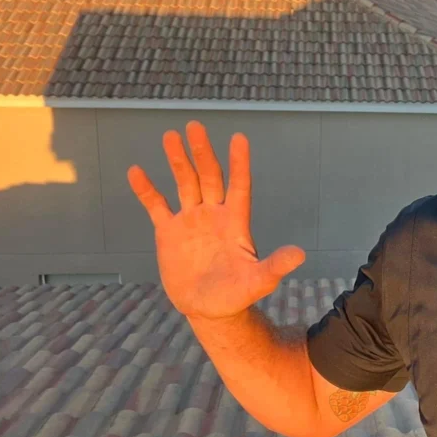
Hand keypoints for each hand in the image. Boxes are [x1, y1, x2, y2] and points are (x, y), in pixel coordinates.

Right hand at [127, 121, 305, 320]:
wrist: (207, 309)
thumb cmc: (236, 294)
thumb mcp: (257, 282)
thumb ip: (275, 267)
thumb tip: (300, 254)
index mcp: (235, 221)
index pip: (239, 185)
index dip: (239, 163)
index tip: (239, 137)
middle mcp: (214, 214)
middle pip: (209, 176)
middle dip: (202, 152)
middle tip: (195, 126)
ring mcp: (190, 220)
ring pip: (185, 183)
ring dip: (178, 161)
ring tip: (170, 136)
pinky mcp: (169, 232)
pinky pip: (156, 205)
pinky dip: (146, 190)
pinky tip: (136, 171)